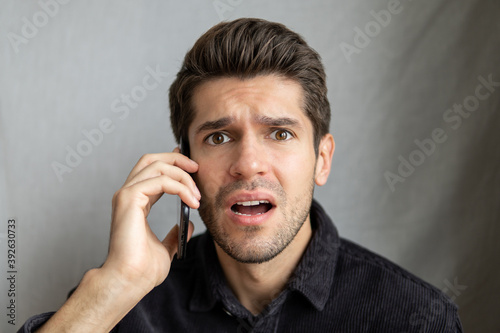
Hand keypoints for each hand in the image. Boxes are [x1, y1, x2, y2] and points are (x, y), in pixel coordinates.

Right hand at [102, 151, 199, 293]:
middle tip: (197, 167)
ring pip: (157, 165)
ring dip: (182, 175)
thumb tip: (188, 224)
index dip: (173, 163)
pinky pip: (160, 180)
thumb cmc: (142, 269)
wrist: (130, 280)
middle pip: (152, 159)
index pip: (152, 171)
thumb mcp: (166, 248)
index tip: (193, 167)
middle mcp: (128, 195)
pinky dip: (180, 187)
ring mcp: (126, 195)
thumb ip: (175, 235)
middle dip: (177, 159)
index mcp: (136, 203)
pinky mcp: (129, 198)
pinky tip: (192, 201)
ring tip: (197, 194)